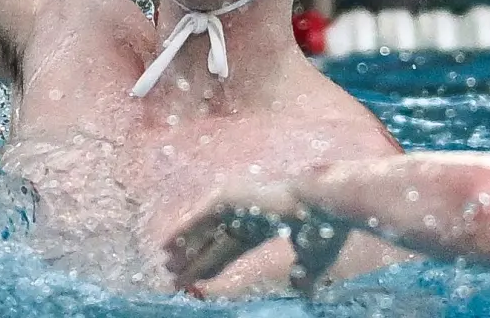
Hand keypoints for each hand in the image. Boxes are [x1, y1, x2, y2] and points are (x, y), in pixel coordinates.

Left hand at [163, 178, 350, 295]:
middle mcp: (244, 214)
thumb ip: (303, 275)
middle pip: (211, 241)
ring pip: (202, 230)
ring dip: (183, 247)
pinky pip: (197, 220)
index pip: (229, 250)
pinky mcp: (226, 198)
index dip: (211, 265)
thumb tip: (304, 290)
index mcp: (261, 225)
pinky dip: (182, 232)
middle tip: (173, 273)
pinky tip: (167, 246)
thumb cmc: (322, 231)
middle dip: (193, 258)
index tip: (196, 281)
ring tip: (166, 263)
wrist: (323, 207)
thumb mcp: (311, 260)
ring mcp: (234, 204)